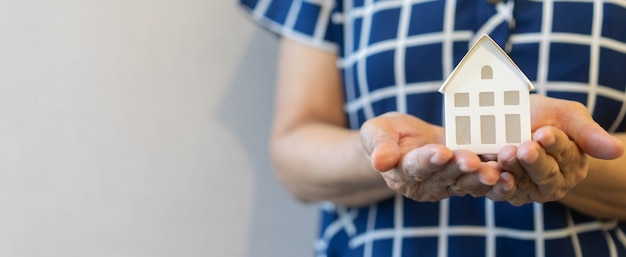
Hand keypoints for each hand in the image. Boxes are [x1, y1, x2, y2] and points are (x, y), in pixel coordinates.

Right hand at [360, 112, 508, 200]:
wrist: (404, 141)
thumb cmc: (388, 134)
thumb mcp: (375, 132)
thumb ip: (378, 145)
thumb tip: (379, 162)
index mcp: (401, 173)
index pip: (416, 167)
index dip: (429, 160)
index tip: (441, 152)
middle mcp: (425, 185)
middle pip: (444, 177)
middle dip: (459, 168)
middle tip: (473, 161)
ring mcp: (446, 186)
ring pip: (466, 183)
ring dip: (481, 178)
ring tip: (495, 171)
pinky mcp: (464, 182)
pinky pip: (481, 183)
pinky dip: (495, 180)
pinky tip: (509, 174)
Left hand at [488, 95, 623, 204]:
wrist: (507, 122)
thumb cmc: (543, 116)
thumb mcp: (567, 115)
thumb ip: (588, 132)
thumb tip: (617, 150)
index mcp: (573, 163)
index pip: (565, 153)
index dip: (555, 144)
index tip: (544, 132)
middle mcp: (554, 182)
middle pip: (545, 173)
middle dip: (534, 160)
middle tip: (524, 147)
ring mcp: (529, 189)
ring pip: (523, 184)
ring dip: (514, 170)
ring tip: (506, 154)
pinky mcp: (506, 192)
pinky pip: (502, 193)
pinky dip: (498, 185)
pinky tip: (495, 174)